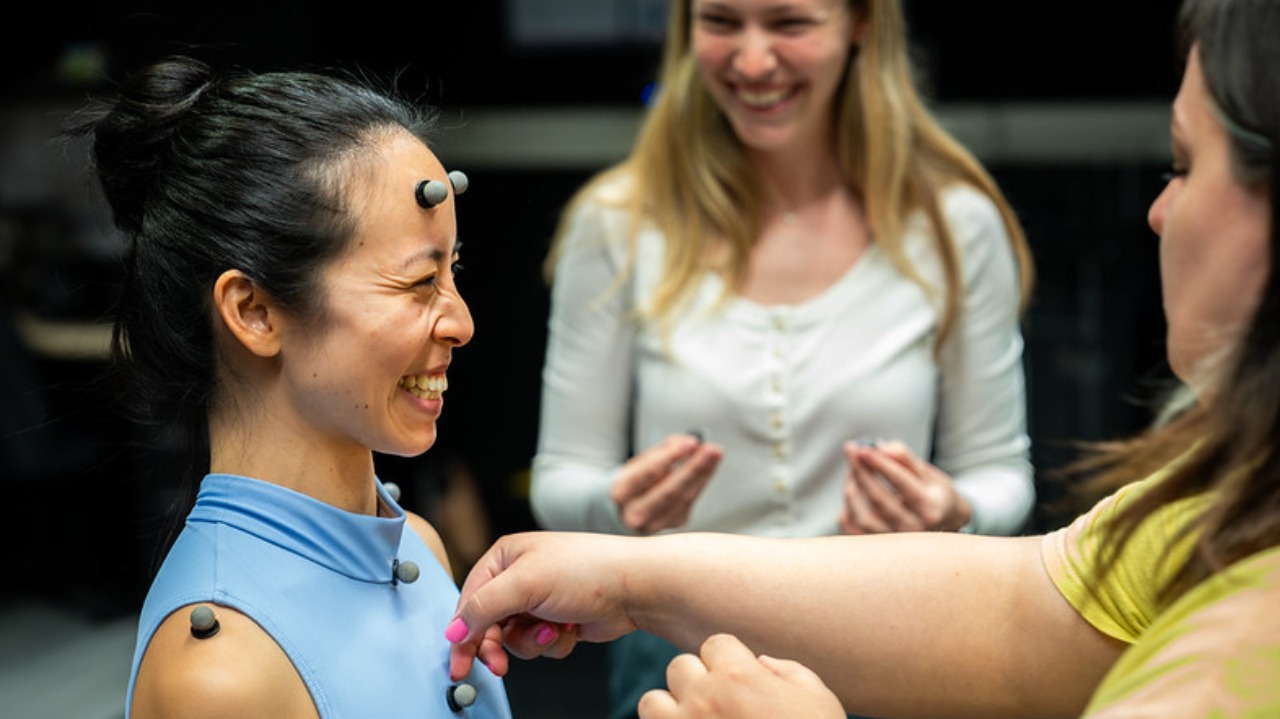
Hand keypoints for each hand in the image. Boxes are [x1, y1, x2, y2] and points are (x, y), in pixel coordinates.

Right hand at [447, 531, 641, 680]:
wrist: (634, 586)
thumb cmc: (587, 569)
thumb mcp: (525, 583)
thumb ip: (483, 607)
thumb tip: (453, 630)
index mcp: (505, 557)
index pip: (469, 600)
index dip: (462, 633)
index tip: (459, 663)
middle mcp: (519, 577)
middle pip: (488, 625)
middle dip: (497, 645)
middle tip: (499, 665)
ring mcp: (539, 600)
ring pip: (514, 639)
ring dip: (532, 642)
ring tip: (553, 629)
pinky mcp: (557, 619)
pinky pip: (539, 645)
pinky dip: (553, 642)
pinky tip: (570, 628)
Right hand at [611, 433, 723, 533]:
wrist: (628, 508)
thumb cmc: (636, 480)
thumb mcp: (640, 462)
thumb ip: (663, 451)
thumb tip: (690, 444)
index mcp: (621, 493)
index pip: (646, 474)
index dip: (669, 458)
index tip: (690, 443)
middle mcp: (635, 514)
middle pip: (668, 491)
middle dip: (692, 468)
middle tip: (711, 449)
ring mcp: (655, 523)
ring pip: (684, 497)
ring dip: (703, 473)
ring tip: (715, 453)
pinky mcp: (674, 523)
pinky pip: (691, 500)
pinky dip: (701, 480)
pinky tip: (709, 466)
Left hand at [636, 634, 844, 718]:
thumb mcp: (818, 699)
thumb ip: (788, 672)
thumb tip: (762, 663)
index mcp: (738, 676)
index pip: (714, 644)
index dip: (729, 660)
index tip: (741, 680)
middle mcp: (704, 698)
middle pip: (679, 667)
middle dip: (697, 680)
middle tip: (718, 703)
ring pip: (652, 702)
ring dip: (669, 709)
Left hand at [838, 440, 971, 533]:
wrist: (939, 523)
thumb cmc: (931, 493)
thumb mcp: (927, 472)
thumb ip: (904, 458)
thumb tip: (880, 448)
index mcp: (932, 508)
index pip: (902, 483)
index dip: (880, 464)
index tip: (862, 449)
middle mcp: (915, 530)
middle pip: (880, 500)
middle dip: (862, 472)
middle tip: (851, 450)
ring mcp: (896, 545)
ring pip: (863, 518)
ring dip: (852, 490)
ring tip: (852, 470)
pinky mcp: (877, 551)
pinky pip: (852, 530)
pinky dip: (847, 509)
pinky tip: (852, 490)